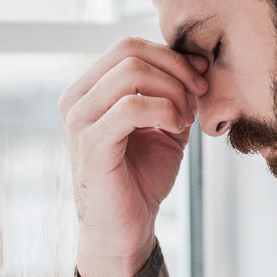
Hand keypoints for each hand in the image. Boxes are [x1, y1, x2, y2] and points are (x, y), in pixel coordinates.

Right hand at [58, 37, 208, 276]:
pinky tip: (175, 129)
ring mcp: (79, 121)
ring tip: (185, 119)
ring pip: (132, 72)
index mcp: (88, 90)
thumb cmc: (141, 178)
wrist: (125, 229)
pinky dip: (164, 110)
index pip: (129, 47)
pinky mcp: (90, 145)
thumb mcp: (165, 124)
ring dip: (173, 91)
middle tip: (198, 96)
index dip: (171, 56)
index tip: (200, 80)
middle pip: (129, 51)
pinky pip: (132, 106)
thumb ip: (175, 90)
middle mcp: (76, 100)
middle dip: (175, 69)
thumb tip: (197, 57)